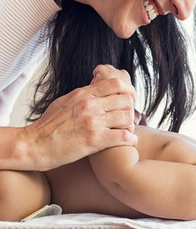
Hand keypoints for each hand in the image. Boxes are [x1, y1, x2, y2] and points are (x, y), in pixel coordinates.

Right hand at [23, 65, 137, 170]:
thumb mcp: (65, 101)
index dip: (128, 91)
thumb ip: (84, 95)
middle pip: (126, 100)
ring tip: (127, 131)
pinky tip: (128, 141)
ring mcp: (93, 122)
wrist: (32, 145)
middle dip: (130, 109)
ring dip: (131, 125)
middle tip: (129, 118)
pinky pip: (124, 136)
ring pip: (127, 117)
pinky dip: (130, 139)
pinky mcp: (95, 140)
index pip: (116, 83)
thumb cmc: (48, 126)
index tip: (130, 99)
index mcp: (83, 94)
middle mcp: (90, 105)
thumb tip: (97, 88)